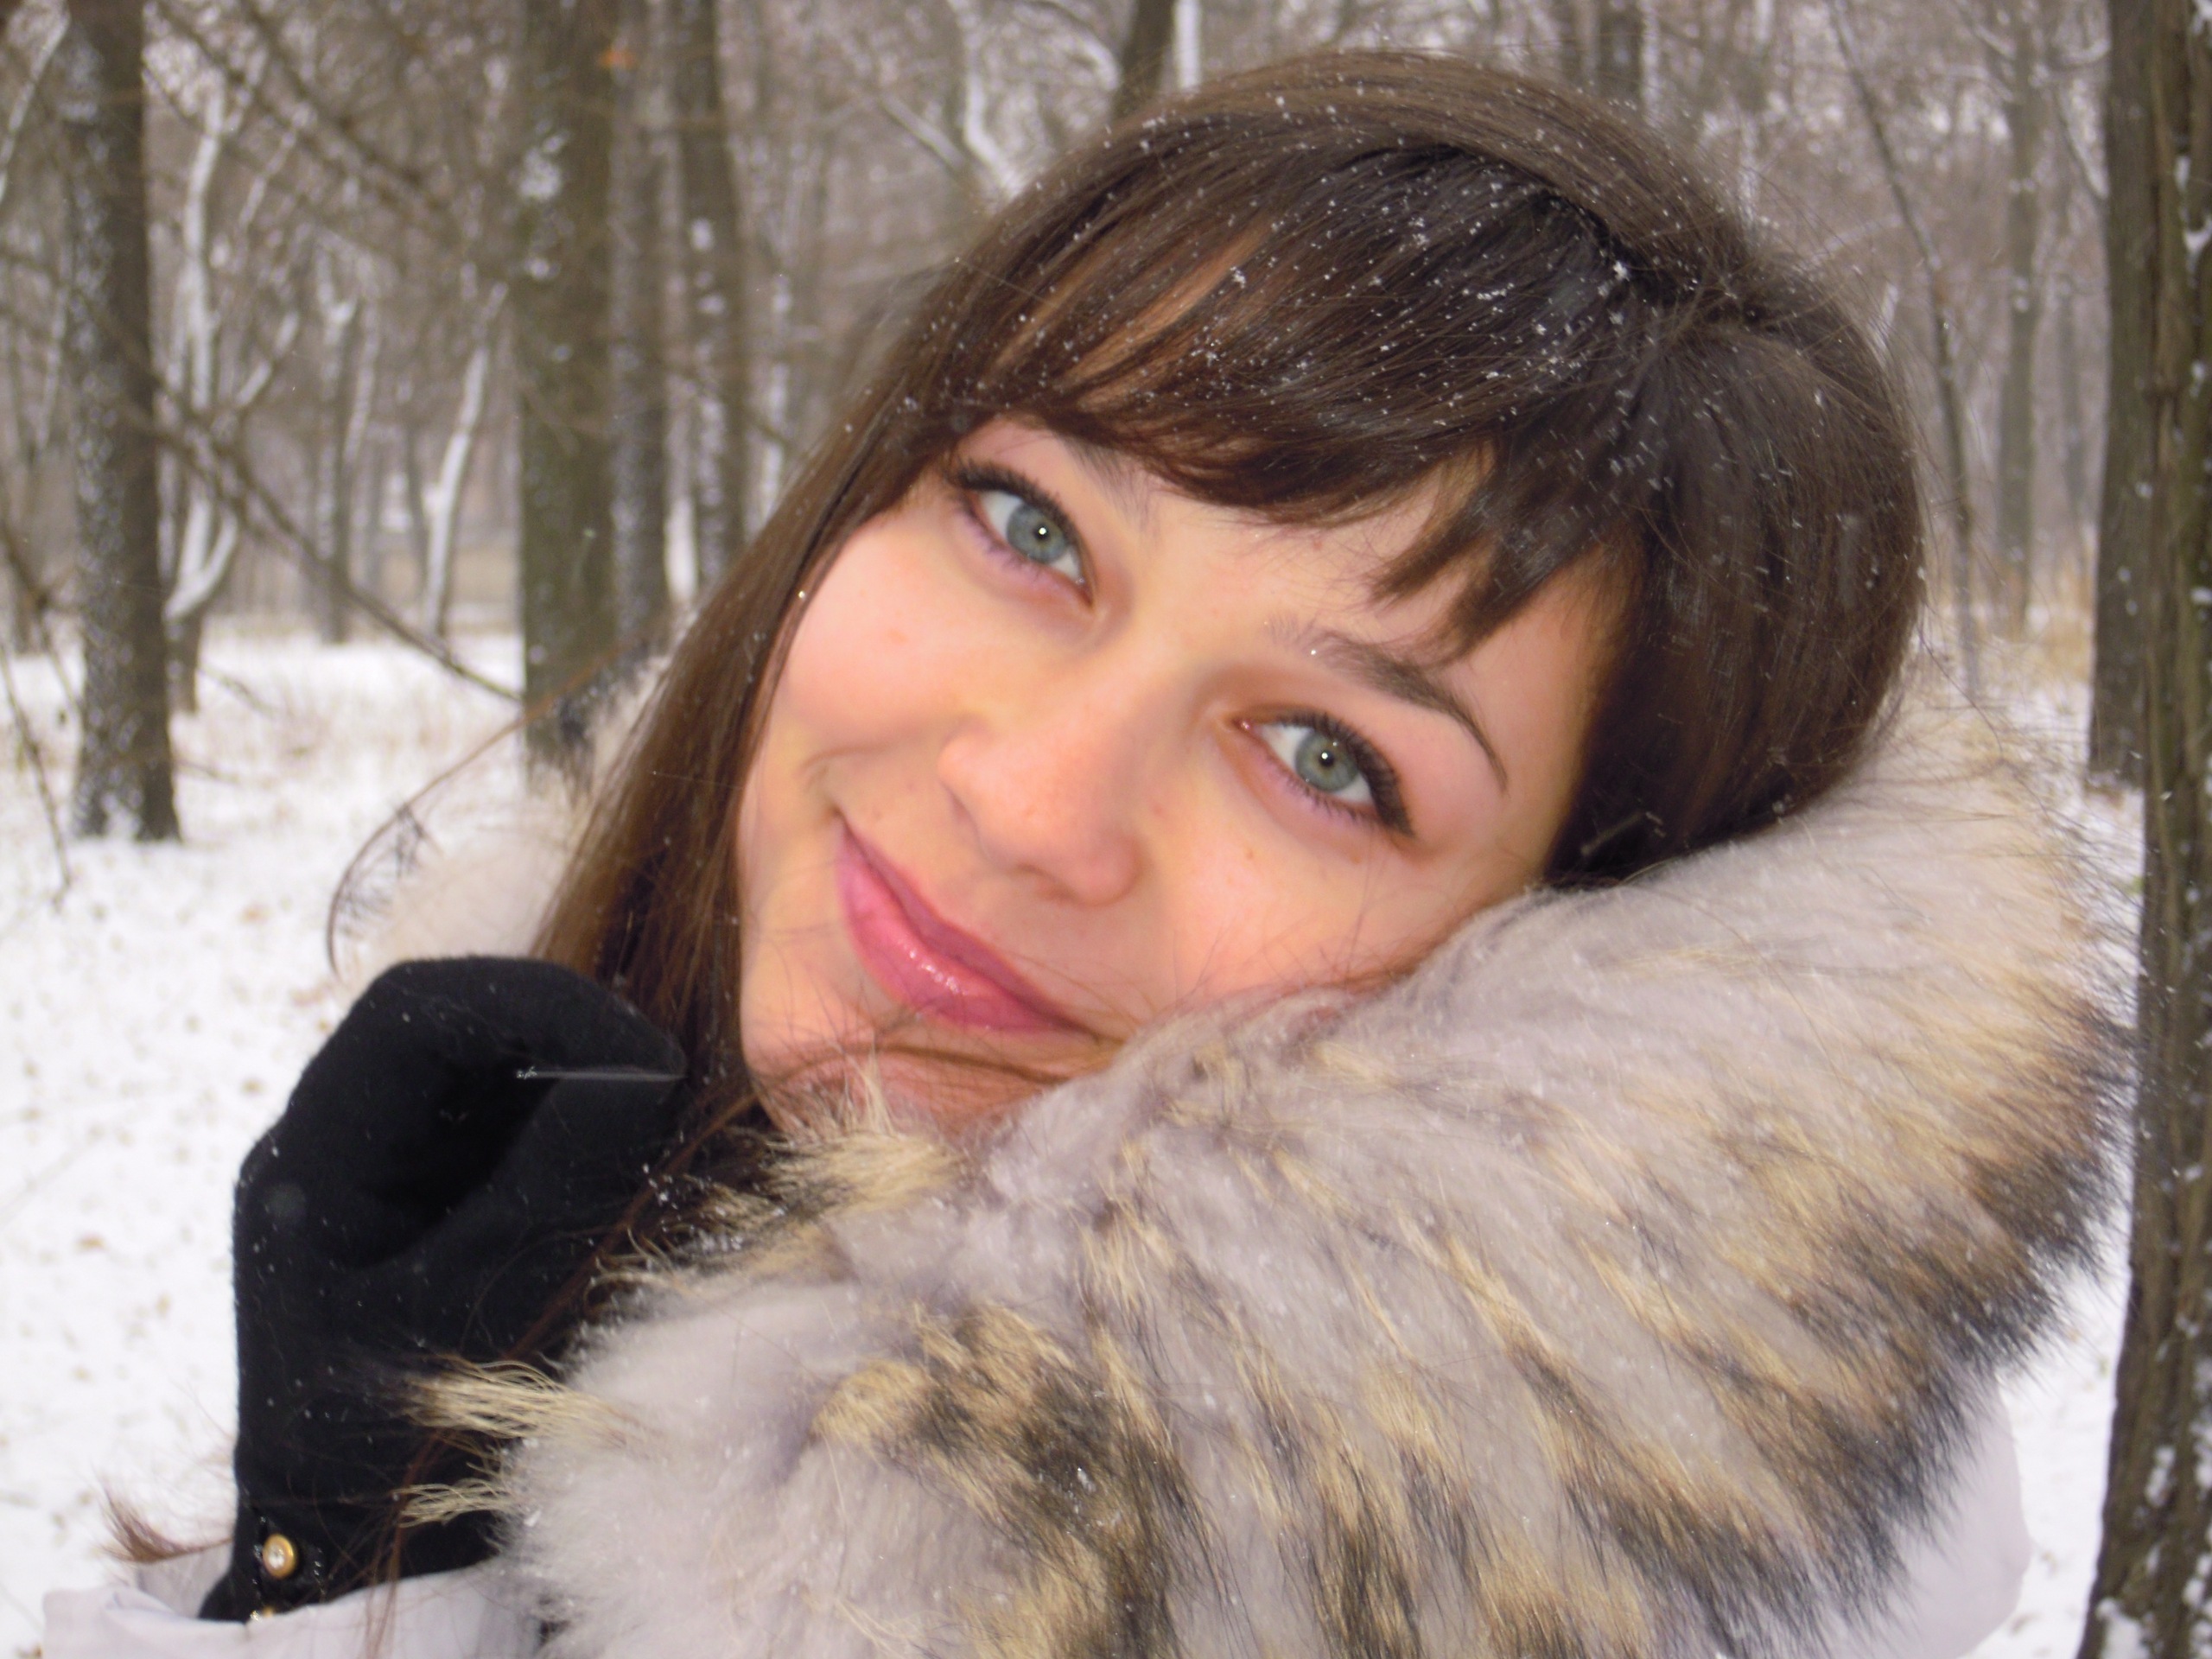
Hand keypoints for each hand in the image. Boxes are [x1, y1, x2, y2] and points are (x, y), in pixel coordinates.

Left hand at [199, 957, 686, 1619]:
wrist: (350, 1551)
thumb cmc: (392, 1451)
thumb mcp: (478, 1315)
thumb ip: (556, 1184)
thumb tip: (651, 1067)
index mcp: (311, 1158)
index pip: (418, 1009)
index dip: (541, 1003)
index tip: (648, 1052)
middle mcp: (337, 1143)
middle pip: (467, 1031)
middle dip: (579, 1044)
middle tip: (674, 1093)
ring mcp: (386, 1173)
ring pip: (503, 1076)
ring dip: (592, 1093)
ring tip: (663, 1146)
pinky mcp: (438, 1204)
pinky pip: (520, 1132)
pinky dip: (588, 1142)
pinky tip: (638, 1185)